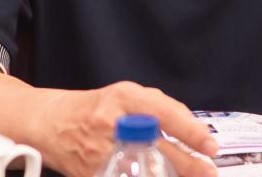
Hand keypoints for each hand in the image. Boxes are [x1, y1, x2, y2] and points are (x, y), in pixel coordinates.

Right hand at [34, 81, 218, 176]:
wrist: (51, 124)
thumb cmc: (95, 107)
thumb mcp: (128, 94)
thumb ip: (161, 106)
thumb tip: (191, 127)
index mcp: (124, 99)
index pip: (165, 115)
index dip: (191, 132)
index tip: (210, 146)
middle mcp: (113, 125)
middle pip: (159, 149)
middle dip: (188, 164)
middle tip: (208, 171)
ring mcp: (101, 153)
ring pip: (146, 172)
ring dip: (170, 175)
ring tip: (186, 176)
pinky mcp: (92, 175)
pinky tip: (156, 176)